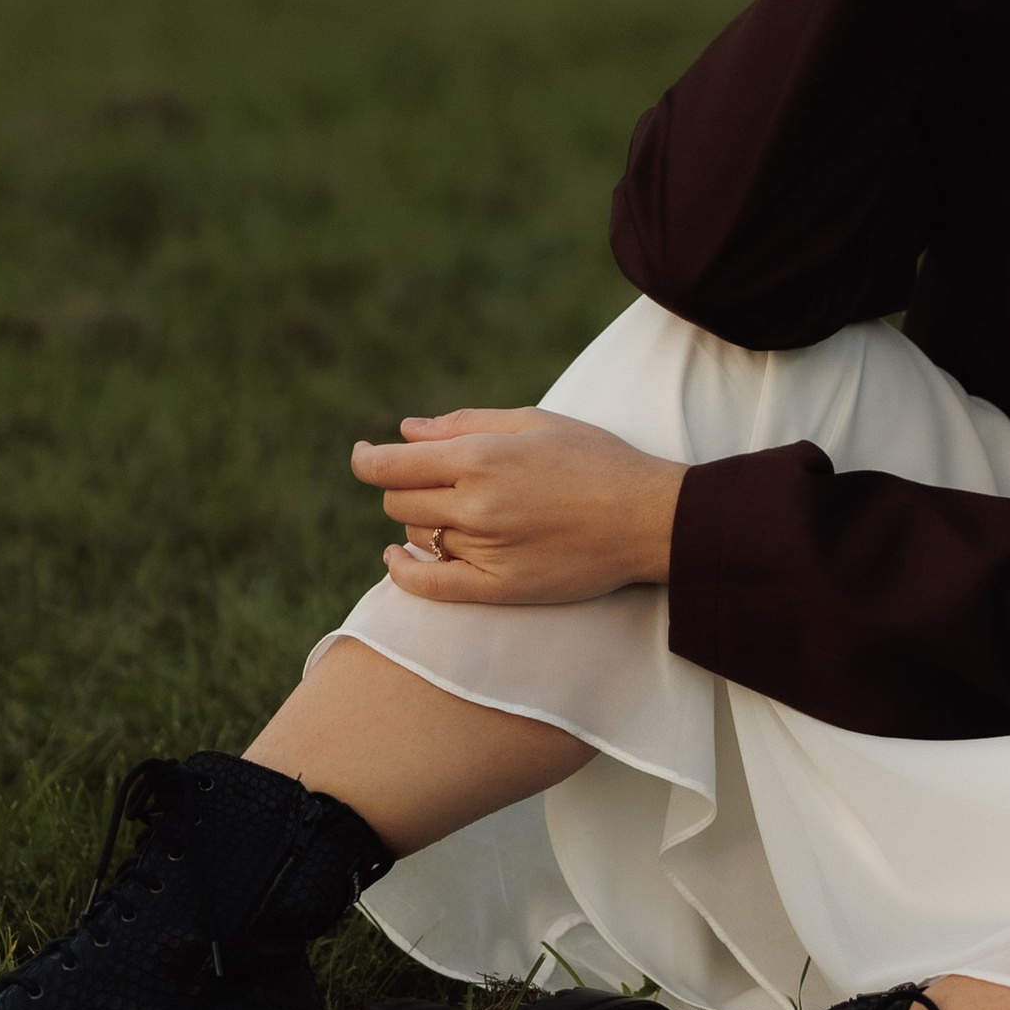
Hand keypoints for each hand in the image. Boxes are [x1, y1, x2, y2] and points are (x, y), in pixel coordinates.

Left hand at [354, 407, 682, 605]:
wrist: (646, 518)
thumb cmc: (595, 459)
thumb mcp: (533, 422)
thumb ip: (464, 424)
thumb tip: (405, 431)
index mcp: (481, 457)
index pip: (391, 465)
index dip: (366, 460)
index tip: (363, 456)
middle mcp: (476, 506)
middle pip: (398, 500)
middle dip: (402, 485)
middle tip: (427, 478)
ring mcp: (485, 550)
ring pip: (417, 535)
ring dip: (422, 519)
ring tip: (457, 508)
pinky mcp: (498, 588)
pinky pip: (428, 585)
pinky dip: (402, 571)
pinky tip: (398, 557)